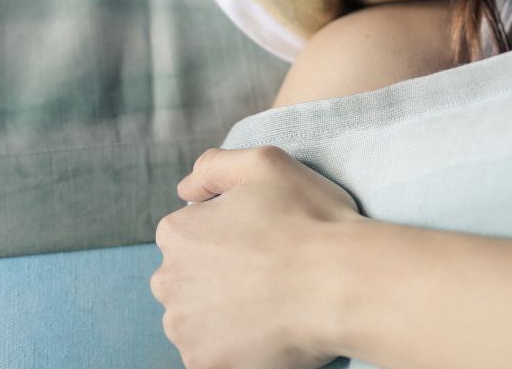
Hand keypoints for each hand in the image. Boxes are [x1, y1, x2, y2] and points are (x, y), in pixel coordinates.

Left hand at [152, 145, 362, 368]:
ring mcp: (184, 328)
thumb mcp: (266, 164)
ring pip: (198, 320)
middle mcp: (168, 282)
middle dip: (218, 278)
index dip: (230, 236)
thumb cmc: (310, 220)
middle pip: (187, 280)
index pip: (191, 236)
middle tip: (268, 275)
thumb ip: (215, 166)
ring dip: (224, 315)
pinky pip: (214, 355)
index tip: (264, 241)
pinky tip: (268, 330)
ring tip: (271, 304)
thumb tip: (185, 190)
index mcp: (178, 233)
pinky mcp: (204, 363)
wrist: (343, 284)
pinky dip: (235, 347)